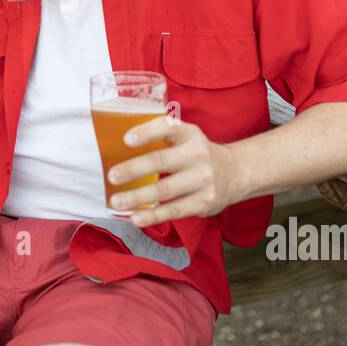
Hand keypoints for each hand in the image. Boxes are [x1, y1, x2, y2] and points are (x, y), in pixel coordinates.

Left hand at [107, 114, 236, 224]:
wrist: (234, 173)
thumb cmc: (196, 154)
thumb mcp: (185, 136)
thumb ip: (159, 134)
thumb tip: (116, 134)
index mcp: (189, 133)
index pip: (167, 127)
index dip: (146, 132)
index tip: (126, 139)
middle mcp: (198, 154)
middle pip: (161, 161)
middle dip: (134, 169)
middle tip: (112, 176)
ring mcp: (203, 179)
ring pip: (165, 190)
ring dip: (138, 197)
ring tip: (116, 201)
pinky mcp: (204, 202)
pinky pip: (174, 210)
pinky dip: (152, 216)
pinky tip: (135, 218)